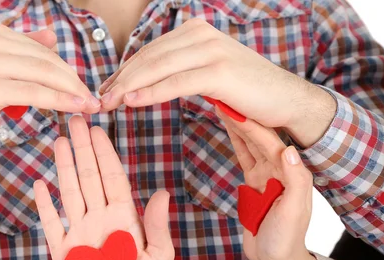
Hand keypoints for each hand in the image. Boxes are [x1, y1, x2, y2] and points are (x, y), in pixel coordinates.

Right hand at [0, 26, 99, 185]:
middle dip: (75, 81)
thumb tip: (50, 35)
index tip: (85, 89)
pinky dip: (59, 100)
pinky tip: (75, 108)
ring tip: (91, 106)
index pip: (44, 51)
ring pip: (44, 74)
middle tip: (95, 100)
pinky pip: (34, 93)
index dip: (68, 70)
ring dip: (72, 91)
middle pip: (47, 60)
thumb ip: (22, 52)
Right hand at [34, 116, 174, 259]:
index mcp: (123, 217)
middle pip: (88, 176)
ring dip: (64, 167)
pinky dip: (45, 204)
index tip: (98, 129)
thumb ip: (157, 226)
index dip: (104, 153)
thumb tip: (162, 192)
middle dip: (82, 148)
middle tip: (74, 121)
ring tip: (59, 141)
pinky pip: (51, 223)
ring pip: (70, 192)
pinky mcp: (62, 251)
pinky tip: (40, 184)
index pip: (111, 177)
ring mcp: (79, 232)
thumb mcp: (158, 257)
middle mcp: (99, 218)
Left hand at [99, 18, 335, 147]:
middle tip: (98, 100)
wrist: (284, 99)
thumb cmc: (243, 91)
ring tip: (107, 103)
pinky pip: (175, 83)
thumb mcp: (206, 72)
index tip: (104, 89)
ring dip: (128, 87)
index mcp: (194, 31)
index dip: (123, 71)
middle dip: (119, 80)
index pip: (149, 52)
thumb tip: (145, 81)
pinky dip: (150, 93)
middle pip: (148, 58)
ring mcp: (210, 50)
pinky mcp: (218, 71)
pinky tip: (130, 102)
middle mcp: (201, 34)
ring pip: (157, 68)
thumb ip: (178, 70)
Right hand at [220, 111, 317, 259]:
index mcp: (288, 173)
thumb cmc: (286, 240)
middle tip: (224, 96)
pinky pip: (243, 157)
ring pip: (250, 143)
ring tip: (224, 105)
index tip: (233, 106)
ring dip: (238, 125)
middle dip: (243, 116)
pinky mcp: (254, 184)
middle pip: (258, 137)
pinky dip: (236, 141)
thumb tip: (287, 149)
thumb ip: (295, 181)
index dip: (251, 123)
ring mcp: (265, 176)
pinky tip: (228, 129)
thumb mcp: (293, 212)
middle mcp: (278, 170)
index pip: (268, 141)